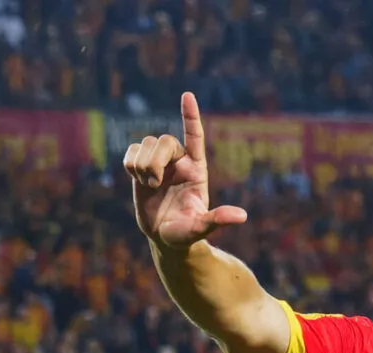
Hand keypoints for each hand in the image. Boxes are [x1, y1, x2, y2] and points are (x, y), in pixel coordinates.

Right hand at [123, 92, 246, 250]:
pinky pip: (130, 151)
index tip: (188, 96)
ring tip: (148, 185)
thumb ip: (217, 220)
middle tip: (153, 184)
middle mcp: (178, 162)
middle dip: (154, 160)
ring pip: (145, 143)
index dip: (190, 117)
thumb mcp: (201, 228)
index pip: (194, 137)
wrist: (164, 237)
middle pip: (163, 140)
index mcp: (196, 170)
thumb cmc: (186, 233)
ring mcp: (159, 163)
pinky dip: (130, 163)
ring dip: (142, 165)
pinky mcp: (141, 167)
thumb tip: (242, 216)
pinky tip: (138, 179)